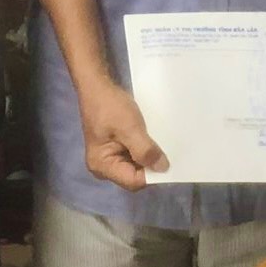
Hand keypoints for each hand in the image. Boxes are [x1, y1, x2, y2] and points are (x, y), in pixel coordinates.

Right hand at [77, 77, 168, 191]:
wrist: (97, 85)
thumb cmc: (110, 106)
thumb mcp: (130, 127)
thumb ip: (145, 150)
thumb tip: (163, 168)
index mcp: (102, 166)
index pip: (133, 181)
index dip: (151, 173)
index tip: (168, 161)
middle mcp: (104, 168)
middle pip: (134, 176)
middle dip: (150, 165)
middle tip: (167, 151)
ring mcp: (109, 158)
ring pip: (136, 166)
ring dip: (148, 155)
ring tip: (162, 145)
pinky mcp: (115, 148)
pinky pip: (133, 156)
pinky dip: (144, 149)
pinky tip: (153, 139)